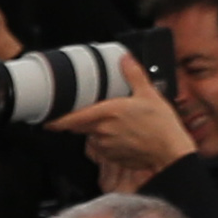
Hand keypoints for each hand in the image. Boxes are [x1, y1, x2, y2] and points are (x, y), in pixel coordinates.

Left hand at [54, 68, 196, 191]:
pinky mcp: (112, 158)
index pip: (71, 119)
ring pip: (91, 137)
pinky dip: (108, 142)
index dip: (57, 119)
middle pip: (79, 127)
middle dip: (81, 120)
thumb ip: (134, 75)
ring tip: (118, 124)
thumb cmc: (161, 125)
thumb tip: (125, 59)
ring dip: (97, 131)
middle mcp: (102, 131)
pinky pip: (102, 149)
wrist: (169, 151)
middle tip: (93, 113)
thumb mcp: (149, 93)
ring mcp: (105, 147)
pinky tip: (124, 136)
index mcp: (107, 113)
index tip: (47, 118)